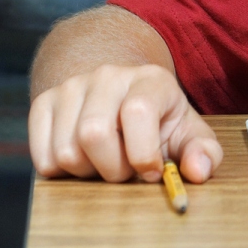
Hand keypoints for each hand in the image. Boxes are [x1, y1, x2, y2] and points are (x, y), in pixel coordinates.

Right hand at [28, 64, 222, 183]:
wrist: (119, 95)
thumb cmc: (158, 121)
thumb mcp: (188, 133)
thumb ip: (204, 152)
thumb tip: (198, 172)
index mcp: (150, 80)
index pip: (137, 112)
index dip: (143, 153)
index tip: (150, 170)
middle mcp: (108, 76)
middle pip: (93, 134)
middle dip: (112, 169)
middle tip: (125, 170)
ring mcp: (71, 87)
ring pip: (66, 151)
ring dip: (87, 172)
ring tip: (105, 161)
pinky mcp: (43, 103)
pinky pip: (42, 156)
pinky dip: (62, 172)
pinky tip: (83, 159)